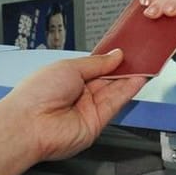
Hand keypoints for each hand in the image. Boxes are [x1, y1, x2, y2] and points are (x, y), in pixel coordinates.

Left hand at [0, 50, 146, 174]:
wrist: (30, 124)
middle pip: (107, 78)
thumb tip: (115, 55)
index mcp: (67, 78)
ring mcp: (88, 109)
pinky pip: (116, 104)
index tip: (126, 49)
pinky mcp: (97, 122)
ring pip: (115, 90)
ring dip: (131, 77)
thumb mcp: (68, 67)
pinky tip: (139, 78)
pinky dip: (129, 90)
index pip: (95, 66)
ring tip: (146, 64)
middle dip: (124, 67)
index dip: (111, 59)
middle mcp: (78, 94)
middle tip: (141, 55)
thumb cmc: (36, 95)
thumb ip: (96, 63)